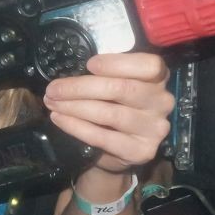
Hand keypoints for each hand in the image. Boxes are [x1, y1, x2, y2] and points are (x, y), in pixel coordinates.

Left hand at [44, 52, 171, 172]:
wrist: (118, 151)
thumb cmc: (115, 107)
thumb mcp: (116, 85)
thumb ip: (106, 75)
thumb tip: (71, 72)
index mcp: (158, 79)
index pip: (149, 65)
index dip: (118, 63)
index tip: (89, 65)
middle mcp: (162, 102)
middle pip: (122, 89)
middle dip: (81, 88)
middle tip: (54, 89)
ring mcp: (155, 129)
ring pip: (110, 113)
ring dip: (74, 107)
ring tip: (53, 103)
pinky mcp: (141, 151)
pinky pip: (102, 137)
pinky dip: (76, 127)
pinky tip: (60, 119)